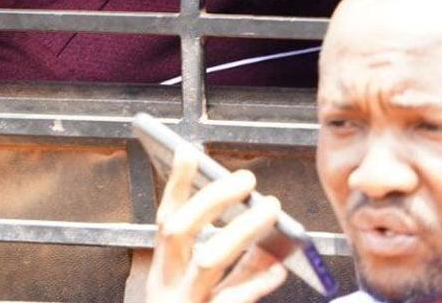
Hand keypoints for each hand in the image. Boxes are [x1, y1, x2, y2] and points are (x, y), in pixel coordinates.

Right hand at [146, 147, 288, 302]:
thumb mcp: (197, 296)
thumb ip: (223, 267)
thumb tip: (260, 230)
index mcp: (163, 277)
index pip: (165, 222)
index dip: (175, 187)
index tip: (188, 153)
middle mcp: (167, 288)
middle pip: (179, 232)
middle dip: (210, 199)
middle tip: (246, 179)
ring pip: (207, 260)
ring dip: (241, 229)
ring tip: (270, 208)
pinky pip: (232, 299)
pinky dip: (257, 282)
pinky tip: (278, 268)